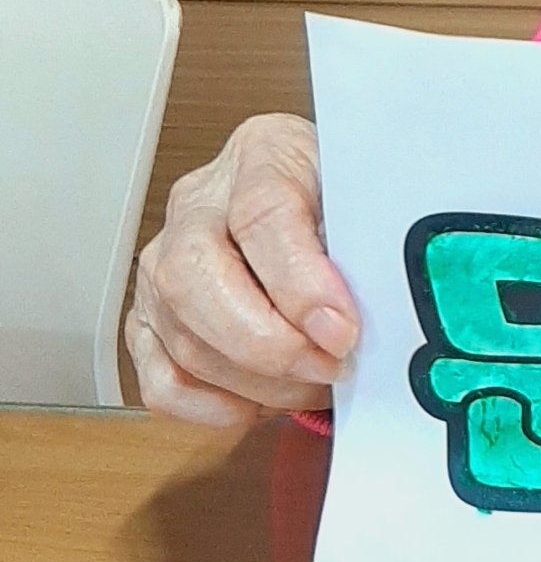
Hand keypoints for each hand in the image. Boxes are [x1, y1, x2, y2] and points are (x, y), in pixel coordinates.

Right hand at [125, 115, 359, 426]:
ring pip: (181, 335)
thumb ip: (366, 244)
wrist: (320, 200)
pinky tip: (259, 402)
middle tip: (330, 366)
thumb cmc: (345, 200)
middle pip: (195, 275)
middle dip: (267, 343)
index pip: (262, 212)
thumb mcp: (369, 199)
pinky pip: (159, 379)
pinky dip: (209, 406)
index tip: (343, 329)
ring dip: (255, 381)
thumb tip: (356, 318)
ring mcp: (162, 263)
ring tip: (315, 382)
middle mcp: (199, 205)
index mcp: (261, 155)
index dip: (301, 282)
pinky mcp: (150, 319)